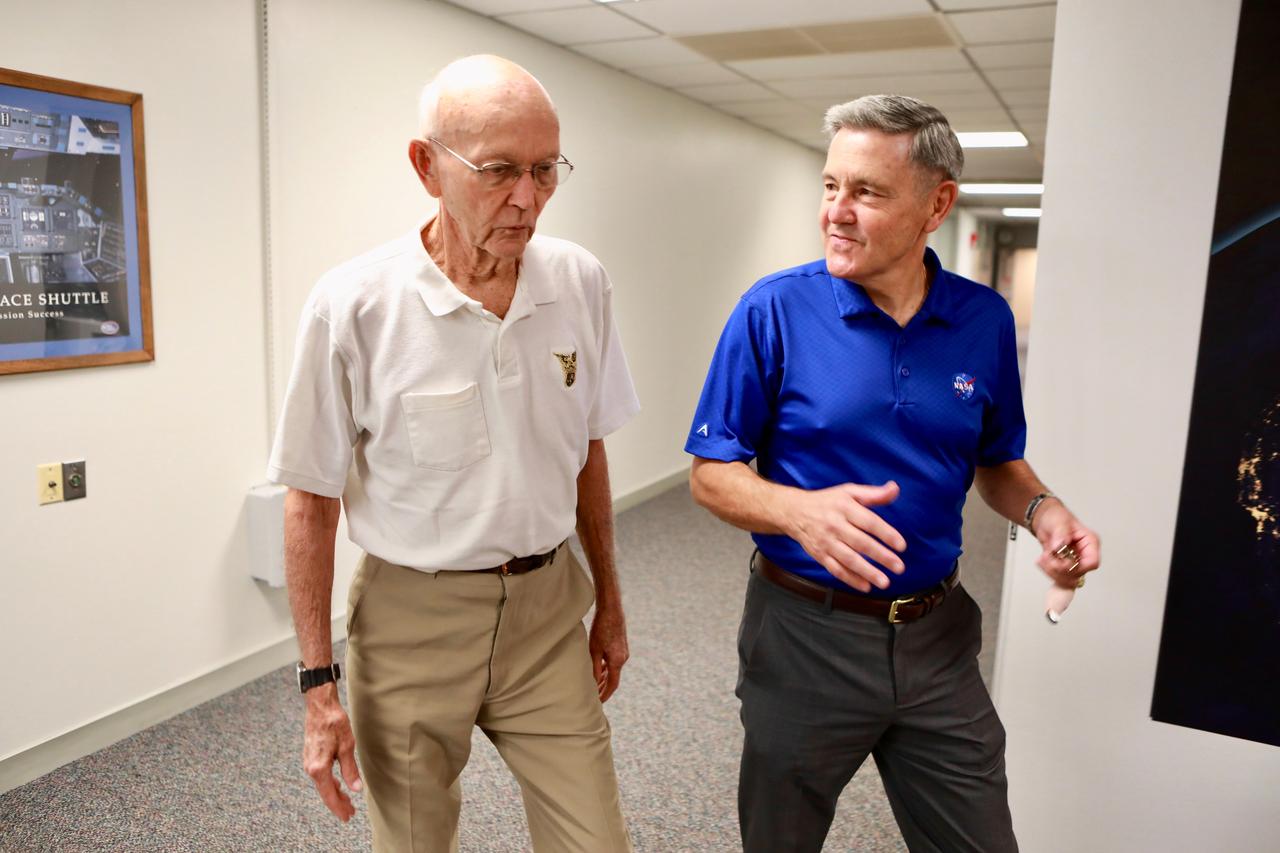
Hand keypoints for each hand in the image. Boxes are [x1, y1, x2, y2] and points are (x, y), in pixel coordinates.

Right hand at [302, 684, 362, 821]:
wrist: (320, 706)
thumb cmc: (334, 723)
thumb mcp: (347, 747)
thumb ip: (350, 770)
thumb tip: (356, 789)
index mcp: (319, 768)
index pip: (330, 795)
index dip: (339, 807)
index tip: (347, 816)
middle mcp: (310, 767)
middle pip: (325, 792)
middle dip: (338, 803)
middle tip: (350, 813)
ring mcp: (308, 762)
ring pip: (322, 784)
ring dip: (334, 793)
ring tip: (347, 801)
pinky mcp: (310, 756)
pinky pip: (320, 776)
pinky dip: (329, 783)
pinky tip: (338, 785)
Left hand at [589, 601, 628, 701]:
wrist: (612, 610)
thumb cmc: (601, 629)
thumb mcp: (594, 650)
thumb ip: (594, 668)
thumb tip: (592, 684)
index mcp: (617, 661)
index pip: (612, 685)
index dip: (605, 695)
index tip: (598, 703)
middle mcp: (623, 659)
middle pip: (613, 679)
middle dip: (604, 689)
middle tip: (594, 699)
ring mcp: (623, 652)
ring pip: (613, 671)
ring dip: (605, 679)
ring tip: (594, 687)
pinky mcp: (621, 647)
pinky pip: (614, 663)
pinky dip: (607, 669)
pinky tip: (599, 671)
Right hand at [783, 481, 907, 592]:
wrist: (793, 512)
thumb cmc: (827, 502)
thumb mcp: (849, 492)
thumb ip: (874, 493)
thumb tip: (895, 489)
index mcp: (844, 507)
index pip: (869, 522)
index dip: (886, 534)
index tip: (901, 546)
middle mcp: (834, 525)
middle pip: (861, 543)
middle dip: (881, 556)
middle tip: (899, 567)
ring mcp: (826, 542)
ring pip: (848, 559)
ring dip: (867, 572)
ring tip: (885, 581)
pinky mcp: (819, 555)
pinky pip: (835, 569)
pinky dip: (850, 579)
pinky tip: (865, 586)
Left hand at [1032, 500, 1100, 585]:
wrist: (1044, 520)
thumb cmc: (1056, 517)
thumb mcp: (1059, 521)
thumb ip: (1061, 533)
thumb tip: (1060, 545)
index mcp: (1090, 543)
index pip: (1092, 563)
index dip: (1077, 567)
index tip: (1062, 560)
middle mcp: (1085, 554)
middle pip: (1078, 574)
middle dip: (1060, 568)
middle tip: (1047, 556)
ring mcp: (1075, 562)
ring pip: (1068, 579)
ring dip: (1052, 571)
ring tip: (1044, 557)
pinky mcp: (1065, 567)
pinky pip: (1059, 578)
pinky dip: (1048, 571)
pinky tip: (1042, 560)